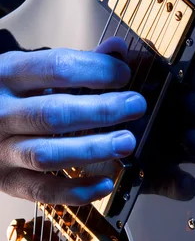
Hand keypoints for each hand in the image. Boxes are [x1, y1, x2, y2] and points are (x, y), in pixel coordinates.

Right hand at [0, 36, 145, 204]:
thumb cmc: (10, 90)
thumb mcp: (33, 67)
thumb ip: (78, 60)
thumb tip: (118, 49)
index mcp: (9, 73)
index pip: (57, 67)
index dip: (96, 70)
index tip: (124, 74)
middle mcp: (0, 111)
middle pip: (54, 113)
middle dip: (101, 110)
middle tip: (136, 105)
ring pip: (47, 154)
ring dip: (92, 149)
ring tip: (126, 141)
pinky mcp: (5, 181)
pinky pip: (41, 191)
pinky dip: (75, 191)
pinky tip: (105, 182)